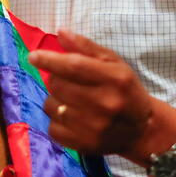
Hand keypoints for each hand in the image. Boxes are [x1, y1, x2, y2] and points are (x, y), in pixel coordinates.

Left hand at [28, 29, 175, 160]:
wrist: (142, 130)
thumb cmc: (126, 90)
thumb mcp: (114, 63)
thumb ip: (86, 47)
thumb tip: (61, 32)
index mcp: (114, 78)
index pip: (74, 66)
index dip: (50, 60)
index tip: (33, 56)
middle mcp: (104, 103)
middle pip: (58, 85)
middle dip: (56, 79)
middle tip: (68, 82)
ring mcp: (93, 126)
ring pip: (51, 105)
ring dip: (55, 100)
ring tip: (72, 101)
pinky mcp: (83, 144)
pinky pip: (52, 127)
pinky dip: (56, 120)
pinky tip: (71, 117)